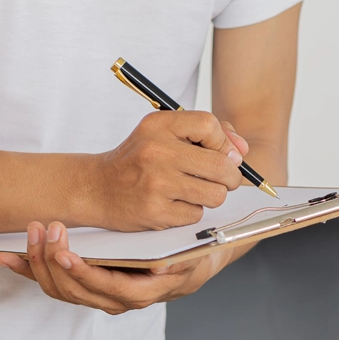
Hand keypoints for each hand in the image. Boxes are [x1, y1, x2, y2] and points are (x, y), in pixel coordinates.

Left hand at [0, 221, 230, 313]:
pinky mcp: (83, 286)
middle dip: (54, 260)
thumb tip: (160, 269)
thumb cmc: (188, 257)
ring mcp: (96, 295)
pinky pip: (52, 283)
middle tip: (48, 228)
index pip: (105, 289)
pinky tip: (8, 257)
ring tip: (33, 231)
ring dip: (39, 261)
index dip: (83, 274)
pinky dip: (28, 270)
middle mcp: (115, 300)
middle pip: (73, 290)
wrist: (188, 265)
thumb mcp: (190, 257)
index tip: (66, 252)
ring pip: (58, 288)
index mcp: (140, 294)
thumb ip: (176, 263)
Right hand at [85, 112, 250, 231]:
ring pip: (216, 194)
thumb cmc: (139, 160)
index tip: (221, 153)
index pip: (210, 125)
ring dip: (212, 195)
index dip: (224, 143)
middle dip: (231, 176)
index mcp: (159, 125)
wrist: (96, 188)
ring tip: (193, 191)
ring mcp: (156, 183)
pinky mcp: (156, 212)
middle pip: (222, 165)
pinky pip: (197, 214)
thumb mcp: (164, 134)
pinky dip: (191, 212)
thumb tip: (242, 151)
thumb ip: (207, 134)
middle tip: (222, 179)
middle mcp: (157, 151)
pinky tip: (173, 204)